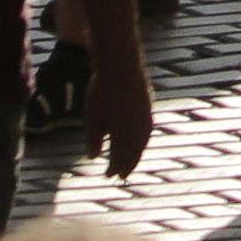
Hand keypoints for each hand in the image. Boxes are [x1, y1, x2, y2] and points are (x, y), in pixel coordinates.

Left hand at [86, 35, 157, 174]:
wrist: (120, 64)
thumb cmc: (102, 92)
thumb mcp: (92, 118)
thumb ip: (93, 140)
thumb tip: (93, 157)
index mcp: (123, 134)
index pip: (119, 158)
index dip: (113, 168)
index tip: (107, 176)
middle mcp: (138, 130)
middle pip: (134, 154)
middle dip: (127, 165)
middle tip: (122, 176)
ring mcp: (145, 117)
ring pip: (142, 143)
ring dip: (137, 154)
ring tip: (132, 161)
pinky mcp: (148, 106)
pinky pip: (147, 131)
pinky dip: (142, 141)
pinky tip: (138, 140)